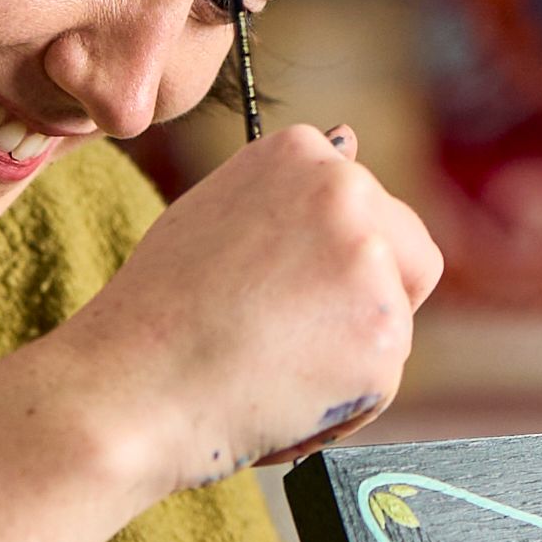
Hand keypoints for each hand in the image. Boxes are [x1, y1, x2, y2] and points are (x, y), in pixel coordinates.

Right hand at [59, 122, 442, 496]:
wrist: (130, 387)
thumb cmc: (158, 311)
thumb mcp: (218, 215)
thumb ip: (290, 192)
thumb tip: (350, 138)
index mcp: (301, 152)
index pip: (369, 207)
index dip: (330, 263)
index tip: (281, 289)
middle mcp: (346, 191)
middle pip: (411, 256)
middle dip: (368, 303)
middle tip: (289, 338)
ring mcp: (369, 262)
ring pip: (394, 323)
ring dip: (348, 356)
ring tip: (268, 367)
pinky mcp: (384, 336)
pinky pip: (381, 381)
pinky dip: (342, 403)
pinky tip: (278, 397)